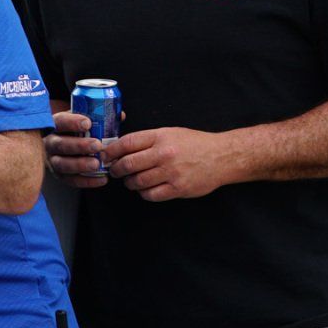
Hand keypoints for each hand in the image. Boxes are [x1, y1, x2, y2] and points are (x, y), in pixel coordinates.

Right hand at [46, 110, 108, 188]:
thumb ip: (98, 118)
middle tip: (97, 145)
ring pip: (62, 164)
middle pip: (60, 144)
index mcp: (55, 126)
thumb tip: (119, 116)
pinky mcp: (59, 175)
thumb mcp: (81, 121)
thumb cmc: (75, 132)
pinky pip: (70, 180)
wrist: (64, 148)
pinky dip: (86, 181)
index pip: (59, 122)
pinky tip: (101, 179)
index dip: (72, 122)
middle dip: (79, 145)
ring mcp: (52, 160)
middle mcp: (50, 143)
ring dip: (80, 164)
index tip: (88, 123)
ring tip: (96, 164)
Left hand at [107, 126, 238, 201]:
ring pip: (137, 181)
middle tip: (114, 171)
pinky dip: (144, 193)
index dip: (110, 151)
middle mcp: (164, 154)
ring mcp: (171, 172)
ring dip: (129, 182)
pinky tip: (145, 188)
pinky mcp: (178, 188)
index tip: (104, 156)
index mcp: (160, 137)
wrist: (222, 156)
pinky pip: (151, 195)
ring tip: (130, 180)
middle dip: (116, 169)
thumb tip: (120, 148)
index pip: (126, 143)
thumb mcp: (170, 133)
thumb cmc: (195, 143)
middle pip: (127, 164)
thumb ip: (147, 140)